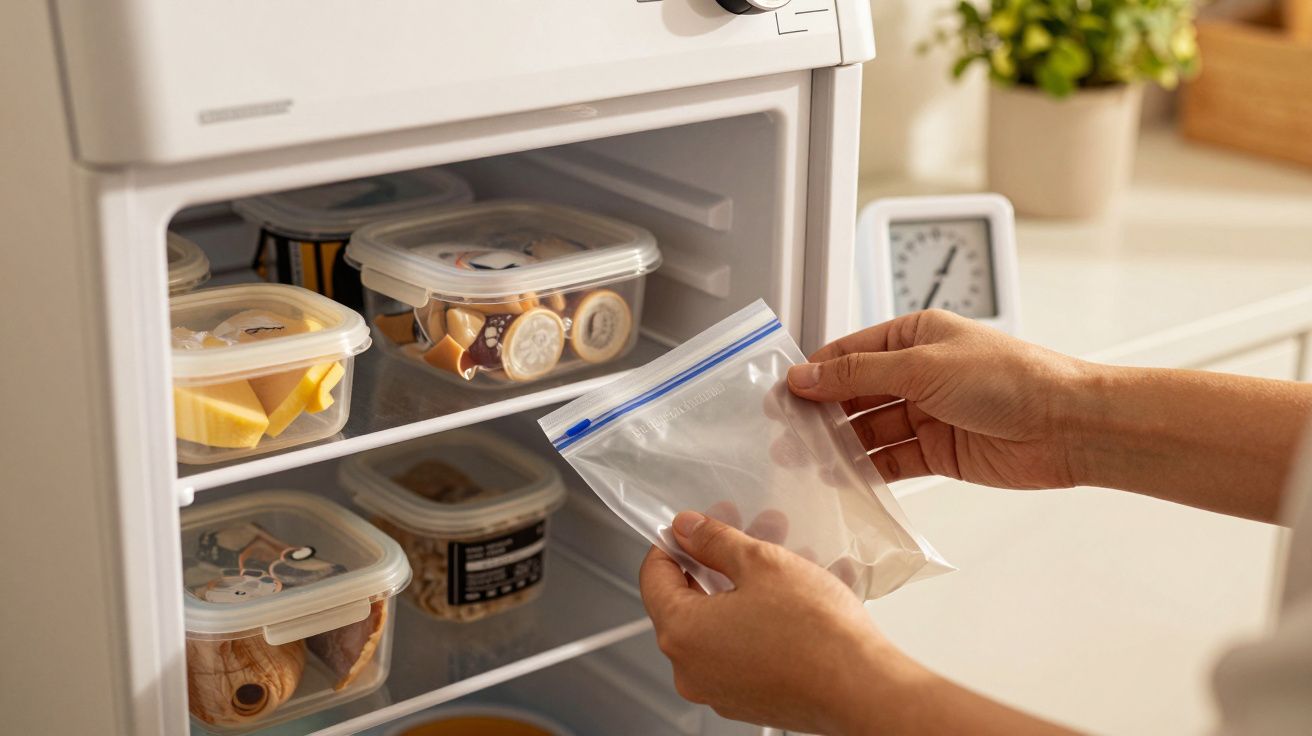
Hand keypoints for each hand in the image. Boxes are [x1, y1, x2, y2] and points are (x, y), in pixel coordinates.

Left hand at [639, 510, 902, 734]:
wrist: (862, 689)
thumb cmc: (816, 635)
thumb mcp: (760, 563)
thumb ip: (715, 541)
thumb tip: (689, 529)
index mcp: (681, 633)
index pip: (653, 576)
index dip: (673, 543)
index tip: (692, 528)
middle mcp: (691, 669)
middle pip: (689, 599)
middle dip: (719, 560)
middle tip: (746, 533)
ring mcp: (719, 688)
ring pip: (720, 622)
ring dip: (745, 585)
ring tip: (782, 557)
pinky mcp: (749, 698)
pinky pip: (742, 647)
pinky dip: (758, 618)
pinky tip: (793, 594)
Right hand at [788, 309, 1088, 489]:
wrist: (1068, 426)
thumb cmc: (1012, 379)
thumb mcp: (923, 366)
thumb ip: (858, 373)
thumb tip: (807, 374)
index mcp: (915, 337)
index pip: (850, 353)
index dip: (816, 373)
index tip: (782, 394)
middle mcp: (919, 373)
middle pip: (855, 394)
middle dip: (822, 414)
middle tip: (786, 434)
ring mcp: (928, 414)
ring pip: (869, 430)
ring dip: (841, 446)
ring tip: (807, 462)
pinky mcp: (939, 452)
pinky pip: (891, 460)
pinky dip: (867, 470)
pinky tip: (844, 479)